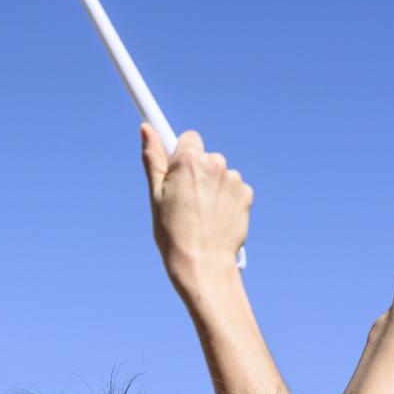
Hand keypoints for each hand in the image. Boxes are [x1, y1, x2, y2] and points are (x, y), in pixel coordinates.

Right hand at [141, 126, 250, 301]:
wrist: (203, 264)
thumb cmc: (173, 233)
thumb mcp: (155, 196)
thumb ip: (153, 159)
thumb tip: (146, 129)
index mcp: (189, 161)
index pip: (189, 138)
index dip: (181, 156)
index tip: (177, 170)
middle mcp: (214, 163)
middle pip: (205, 157)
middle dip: (197, 173)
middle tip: (186, 201)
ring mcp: (233, 179)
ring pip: (220, 174)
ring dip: (213, 187)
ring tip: (202, 214)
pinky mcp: (246, 194)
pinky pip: (234, 188)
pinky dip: (226, 199)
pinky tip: (216, 218)